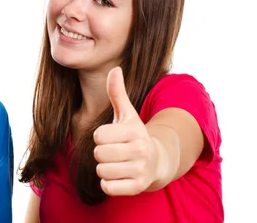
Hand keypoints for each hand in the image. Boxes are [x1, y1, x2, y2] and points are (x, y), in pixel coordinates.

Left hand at [93, 67, 158, 195]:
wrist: (158, 161)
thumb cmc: (134, 135)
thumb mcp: (126, 114)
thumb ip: (117, 93)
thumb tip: (115, 68)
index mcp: (134, 130)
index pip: (98, 135)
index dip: (101, 136)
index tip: (113, 137)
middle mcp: (140, 150)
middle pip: (98, 154)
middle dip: (102, 153)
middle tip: (114, 151)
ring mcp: (140, 170)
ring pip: (102, 171)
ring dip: (105, 169)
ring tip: (117, 163)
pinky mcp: (138, 187)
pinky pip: (108, 188)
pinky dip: (108, 184)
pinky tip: (119, 177)